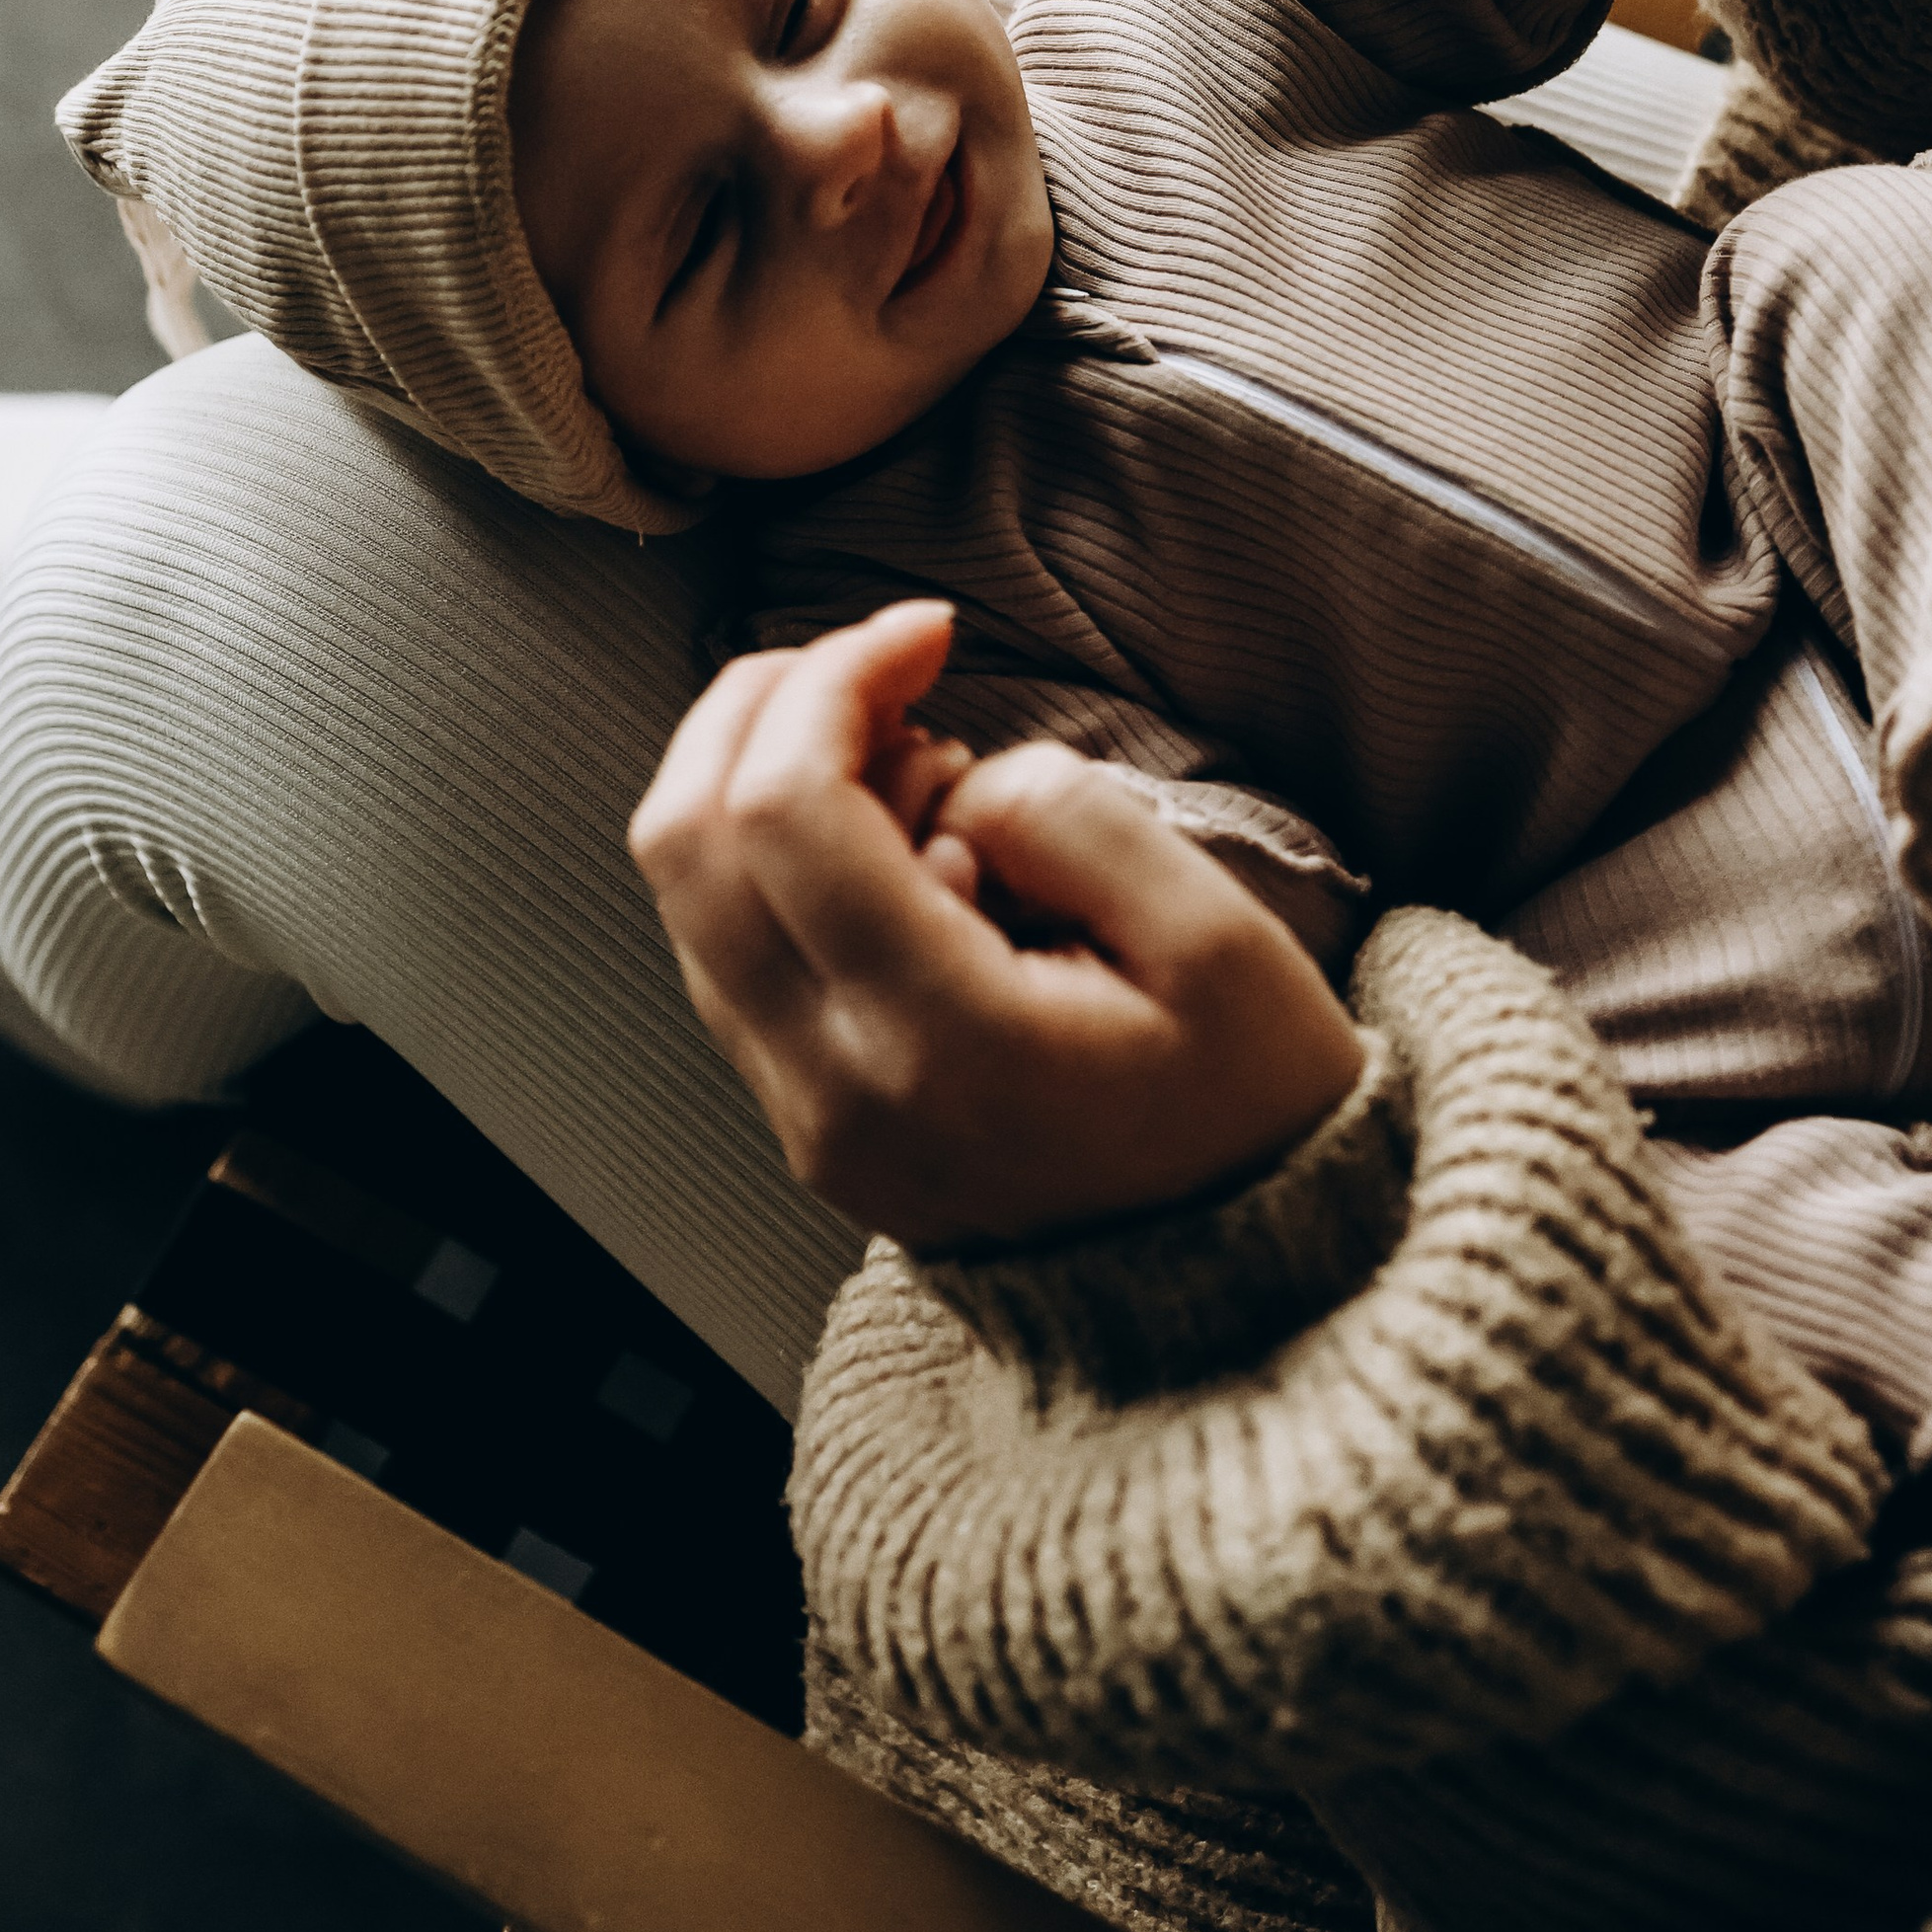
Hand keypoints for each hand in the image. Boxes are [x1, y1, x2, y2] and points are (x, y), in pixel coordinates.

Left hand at [628, 600, 1363, 1251]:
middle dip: (763, 703)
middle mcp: (836, 1089)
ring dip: (764, 775)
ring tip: (919, 760)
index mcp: (939, 1042)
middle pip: (685, 842)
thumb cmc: (1247, 1113)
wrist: (1239, 1300)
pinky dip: (777, 854)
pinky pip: (727, 947)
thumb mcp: (1219, 944)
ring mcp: (804, 1115)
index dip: (836, 677)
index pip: (785, 814)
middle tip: (883, 662)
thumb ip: (1075, 819)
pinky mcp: (805, 1118)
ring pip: (684, 895)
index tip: (929, 631)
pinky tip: (902, 836)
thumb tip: (959, 781)